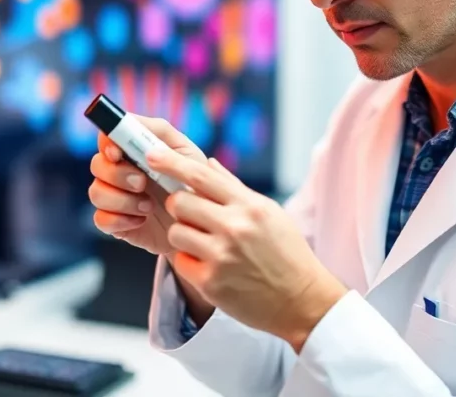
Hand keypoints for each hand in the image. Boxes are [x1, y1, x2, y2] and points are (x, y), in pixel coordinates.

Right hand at [88, 115, 207, 255]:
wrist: (202, 227)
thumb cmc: (196, 187)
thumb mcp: (188, 156)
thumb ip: (162, 135)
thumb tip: (133, 125)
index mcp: (135, 151)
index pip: (107, 137)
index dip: (107, 143)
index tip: (117, 153)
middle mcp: (121, 171)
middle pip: (97, 164)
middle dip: (118, 174)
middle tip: (142, 183)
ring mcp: (116, 198)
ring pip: (96, 192)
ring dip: (122, 200)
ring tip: (149, 207)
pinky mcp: (116, 223)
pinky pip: (101, 219)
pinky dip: (120, 220)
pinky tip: (141, 221)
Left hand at [147, 147, 347, 352]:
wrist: (303, 301)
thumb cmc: (287, 253)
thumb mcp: (269, 213)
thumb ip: (235, 188)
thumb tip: (208, 163)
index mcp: (249, 205)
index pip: (201, 175)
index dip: (172, 162)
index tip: (153, 155)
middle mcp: (234, 227)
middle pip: (180, 202)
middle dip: (179, 206)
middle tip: (191, 215)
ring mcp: (221, 256)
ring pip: (176, 232)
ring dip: (183, 235)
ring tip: (203, 243)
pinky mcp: (211, 283)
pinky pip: (180, 261)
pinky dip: (189, 262)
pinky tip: (209, 266)